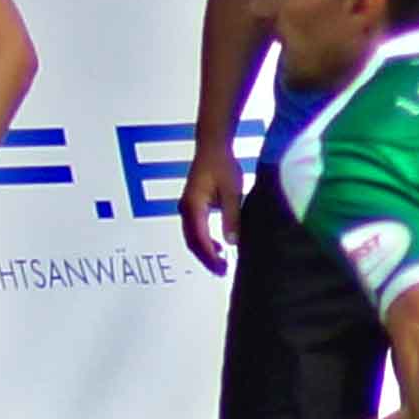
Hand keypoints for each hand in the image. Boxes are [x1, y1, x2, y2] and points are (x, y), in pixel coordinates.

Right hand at [181, 136, 241, 274]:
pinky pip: (193, 230)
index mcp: (193, 206)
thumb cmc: (222, 165)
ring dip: (204, 252)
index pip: (200, 239)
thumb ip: (231, 217)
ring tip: (221, 264)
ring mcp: (186, 208)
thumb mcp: (232, 191)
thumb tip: (232, 243)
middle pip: (192, 242)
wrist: (212, 146)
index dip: (210, 257)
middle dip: (206, 259)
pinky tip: (218, 247)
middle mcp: (185, 209)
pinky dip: (204, 242)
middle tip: (223, 272)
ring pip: (191, 238)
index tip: (223, 268)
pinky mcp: (191, 206)